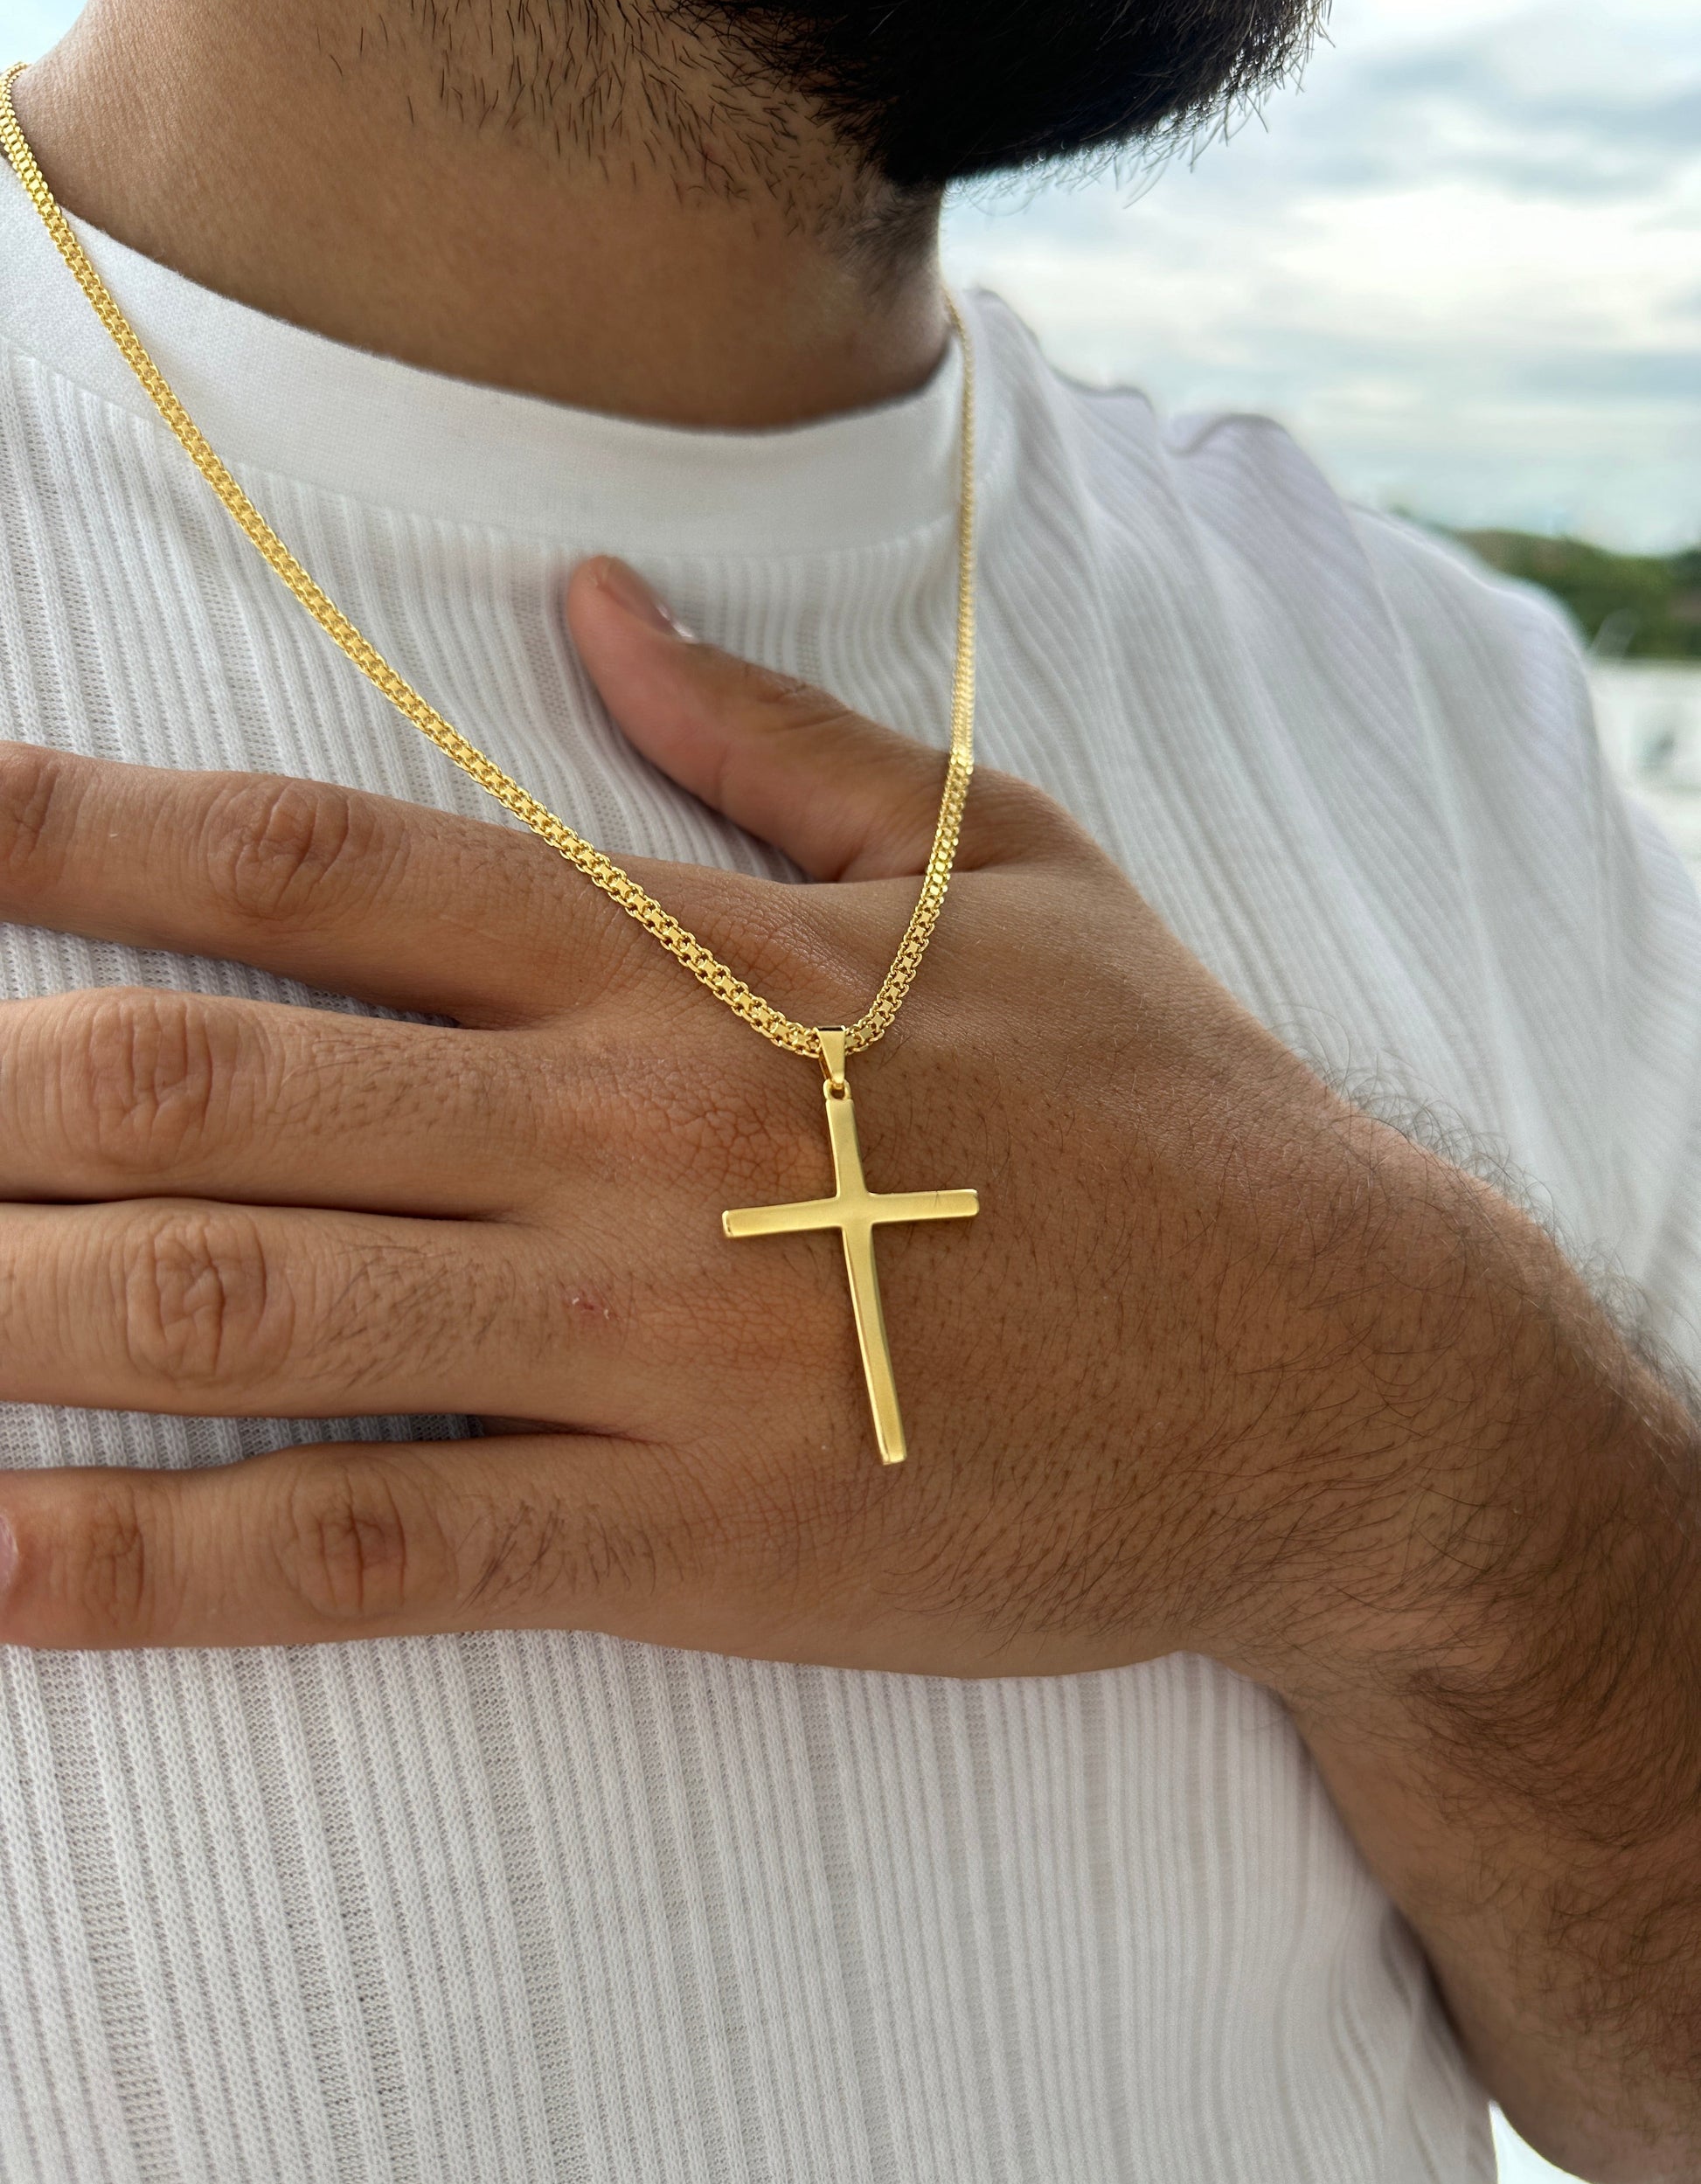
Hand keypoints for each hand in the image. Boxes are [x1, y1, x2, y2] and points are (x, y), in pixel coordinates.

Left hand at [0, 558, 1550, 1667]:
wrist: (1342, 1378)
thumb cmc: (1170, 1112)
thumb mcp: (1003, 871)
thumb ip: (769, 745)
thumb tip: (592, 614)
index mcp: (690, 963)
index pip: (314, 863)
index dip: (72, 831)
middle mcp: (632, 1133)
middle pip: (215, 1088)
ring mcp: (655, 1343)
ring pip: (252, 1314)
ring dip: (6, 1313)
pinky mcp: (694, 1538)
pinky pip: (378, 1548)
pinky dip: (162, 1568)